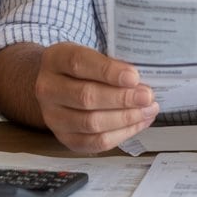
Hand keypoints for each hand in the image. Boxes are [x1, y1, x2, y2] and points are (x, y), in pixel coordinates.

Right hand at [35, 42, 158, 152]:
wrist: (58, 85)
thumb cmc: (83, 68)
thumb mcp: (92, 54)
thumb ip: (112, 64)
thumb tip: (141, 81)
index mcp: (55, 59)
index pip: (79, 63)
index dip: (108, 71)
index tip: (134, 77)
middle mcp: (48, 89)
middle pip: (86, 96)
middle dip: (122, 98)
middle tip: (147, 96)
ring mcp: (53, 117)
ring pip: (91, 123)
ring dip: (125, 118)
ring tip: (148, 110)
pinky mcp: (64, 138)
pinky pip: (95, 142)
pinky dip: (122, 134)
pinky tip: (139, 123)